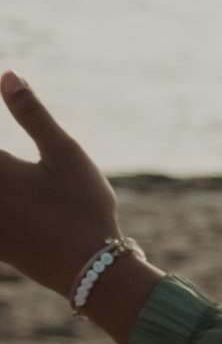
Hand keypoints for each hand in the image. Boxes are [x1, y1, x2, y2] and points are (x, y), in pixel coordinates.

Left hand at [0, 71, 158, 338]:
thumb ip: (32, 112)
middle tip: (10, 161)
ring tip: (12, 172)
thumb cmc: (82, 206)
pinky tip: (9, 198)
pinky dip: (2, 203)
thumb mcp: (65, 153)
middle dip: (0, 161)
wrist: (91, 269)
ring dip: (2, 181)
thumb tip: (8, 74)